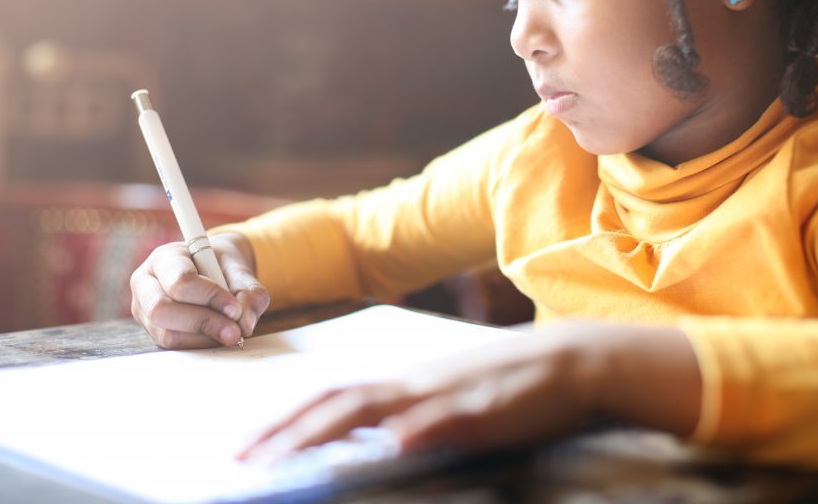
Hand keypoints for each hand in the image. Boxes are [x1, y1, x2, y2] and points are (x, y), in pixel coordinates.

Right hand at [130, 231, 269, 348]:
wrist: (213, 270)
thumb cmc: (221, 266)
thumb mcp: (239, 269)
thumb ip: (249, 291)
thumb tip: (245, 324)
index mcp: (165, 258)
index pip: (180, 281)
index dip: (209, 297)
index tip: (235, 308)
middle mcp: (145, 283)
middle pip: (162, 310)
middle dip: (203, 322)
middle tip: (235, 330)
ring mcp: (143, 309)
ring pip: (166, 333)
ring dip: (204, 337)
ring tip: (230, 333)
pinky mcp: (152, 330)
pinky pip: (172, 346)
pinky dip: (199, 345)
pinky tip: (217, 336)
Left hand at [236, 322, 700, 462]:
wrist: (575, 360)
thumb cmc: (517, 383)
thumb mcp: (459, 399)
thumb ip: (419, 415)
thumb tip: (380, 439)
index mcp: (410, 384)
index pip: (337, 397)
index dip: (290, 418)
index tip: (252, 443)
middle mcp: (417, 384)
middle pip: (339, 401)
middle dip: (286, 429)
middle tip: (242, 458)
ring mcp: (447, 394)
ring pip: (375, 408)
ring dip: (324, 431)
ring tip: (283, 456)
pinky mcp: (484, 408)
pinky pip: (443, 418)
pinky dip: (414, 430)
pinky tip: (391, 445)